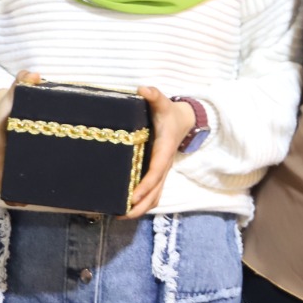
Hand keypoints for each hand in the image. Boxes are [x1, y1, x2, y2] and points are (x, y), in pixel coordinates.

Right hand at [0, 71, 37, 190]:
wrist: (9, 100)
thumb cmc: (17, 95)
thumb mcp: (20, 86)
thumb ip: (25, 80)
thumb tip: (34, 76)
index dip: (2, 167)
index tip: (4, 184)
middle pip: (0, 165)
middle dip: (6, 183)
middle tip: (18, 201)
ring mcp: (3, 149)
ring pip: (3, 171)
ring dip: (10, 188)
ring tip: (21, 204)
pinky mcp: (10, 154)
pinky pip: (9, 171)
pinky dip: (13, 184)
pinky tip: (22, 198)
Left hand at [125, 87, 197, 217]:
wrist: (183, 121)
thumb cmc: (169, 113)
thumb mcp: (163, 102)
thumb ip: (154, 95)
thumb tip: (143, 89)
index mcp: (164, 150)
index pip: (156, 171)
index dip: (146, 185)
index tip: (133, 196)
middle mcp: (163, 166)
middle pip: (155, 193)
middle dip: (140, 206)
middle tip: (121, 213)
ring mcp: (161, 173)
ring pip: (154, 197)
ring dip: (140, 208)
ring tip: (119, 214)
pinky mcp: (156, 175)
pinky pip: (152, 194)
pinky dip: (141, 203)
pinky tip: (124, 206)